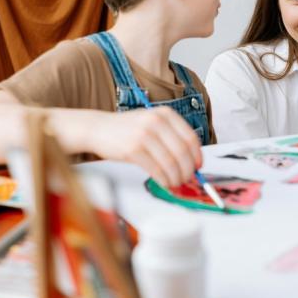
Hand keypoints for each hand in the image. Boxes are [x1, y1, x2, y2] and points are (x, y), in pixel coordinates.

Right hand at [87, 107, 201, 187]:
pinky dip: (164, 180)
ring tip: (174, 183)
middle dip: (188, 170)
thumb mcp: (151, 122)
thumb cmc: (127, 129)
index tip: (198, 167)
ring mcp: (144, 135)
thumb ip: (171, 136)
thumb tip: (191, 159)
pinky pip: (156, 170)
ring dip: (176, 178)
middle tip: (187, 179)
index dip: (197, 156)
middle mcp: (156, 121)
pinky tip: (164, 182)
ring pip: (171, 163)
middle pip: (183, 152)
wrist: (98, 128)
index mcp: (165, 114)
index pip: (191, 138)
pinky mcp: (133, 150)